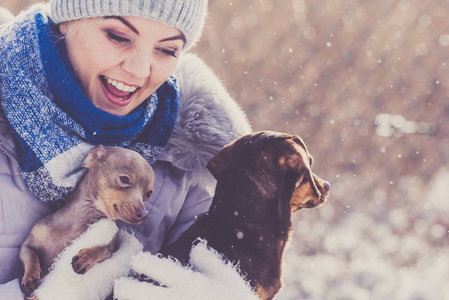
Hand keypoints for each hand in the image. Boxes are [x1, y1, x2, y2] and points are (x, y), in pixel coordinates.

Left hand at [113, 241, 258, 299]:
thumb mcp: (227, 278)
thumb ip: (209, 262)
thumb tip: (196, 248)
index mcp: (191, 284)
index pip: (161, 269)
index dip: (144, 263)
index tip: (135, 260)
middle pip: (141, 293)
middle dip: (126, 288)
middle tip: (119, 284)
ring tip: (123, 299)